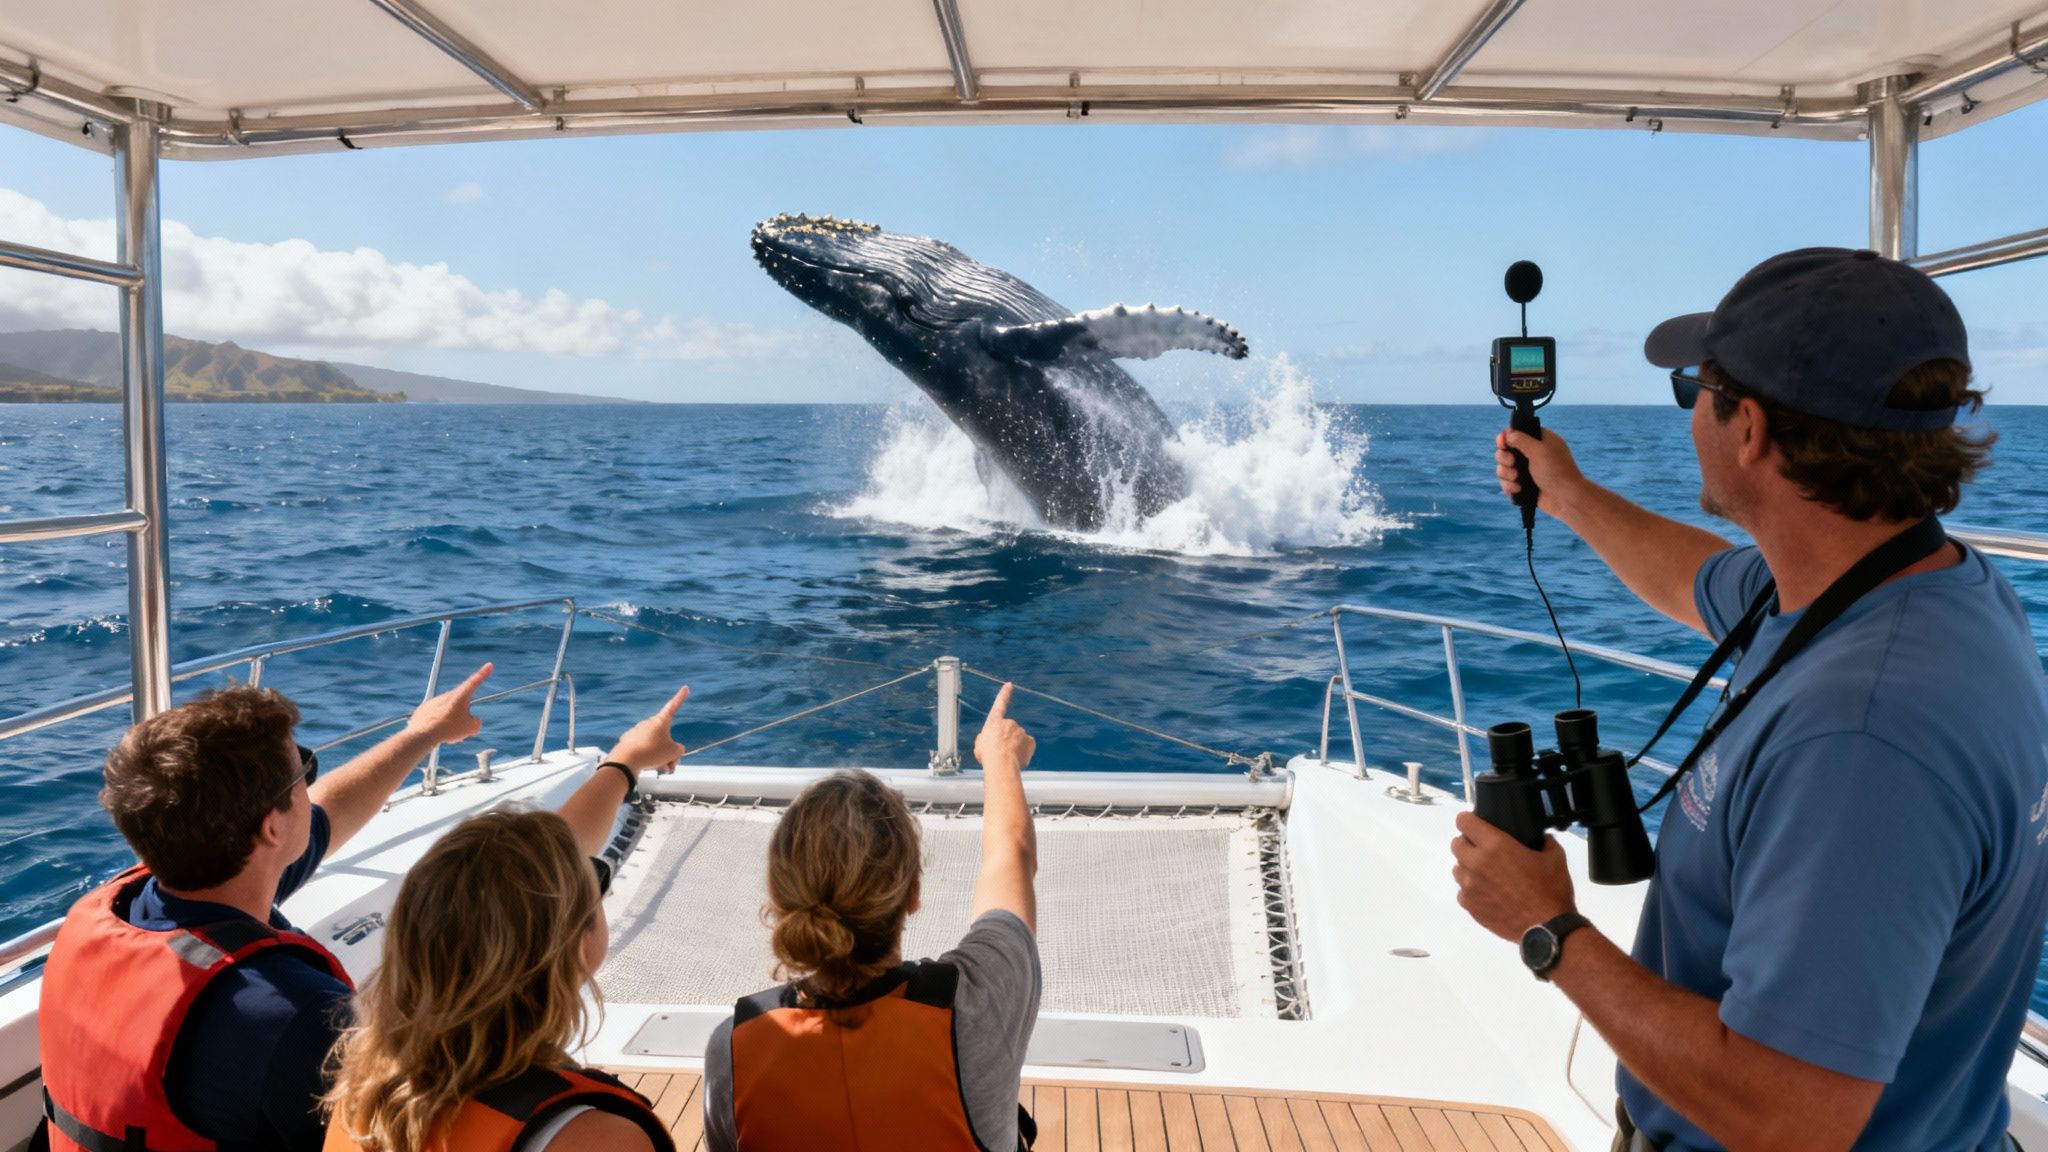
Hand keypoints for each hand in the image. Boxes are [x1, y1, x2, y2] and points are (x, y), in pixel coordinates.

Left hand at [405, 663, 490, 745]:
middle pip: (460, 702)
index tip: (489, 665)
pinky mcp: (424, 709)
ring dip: (451, 719)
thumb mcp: (471, 728)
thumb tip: (473, 721)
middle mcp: (447, 695)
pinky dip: (438, 723)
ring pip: (448, 709)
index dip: (483, 674)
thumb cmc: (449, 729)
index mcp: (460, 696)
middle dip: (463, 713)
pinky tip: (437, 732)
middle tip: (462, 727)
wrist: (423, 735)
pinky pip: (435, 715)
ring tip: (448, 732)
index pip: (474, 682)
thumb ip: (476, 722)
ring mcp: (434, 701)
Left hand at [606, 685, 688, 773]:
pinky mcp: (628, 741)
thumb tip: (673, 751)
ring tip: (660, 768)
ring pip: (654, 744)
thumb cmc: (650, 753)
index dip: (680, 697)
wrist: (625, 761)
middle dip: (670, 750)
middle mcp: (648, 723)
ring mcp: (637, 731)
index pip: (673, 706)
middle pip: (665, 736)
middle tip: (671, 764)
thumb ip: (678, 750)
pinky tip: (646, 765)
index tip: (685, 688)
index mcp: (661, 721)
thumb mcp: (674, 752)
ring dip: (660, 756)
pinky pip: (642, 748)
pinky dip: (647, 757)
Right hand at [973, 683, 1034, 771]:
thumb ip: (985, 738)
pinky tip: (1017, 758)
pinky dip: (1024, 752)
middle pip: (1009, 731)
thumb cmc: (989, 755)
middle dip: (1007, 740)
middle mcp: (1009, 723)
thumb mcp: (979, 744)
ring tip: (1007, 758)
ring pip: (1018, 740)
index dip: (1004, 693)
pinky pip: (1027, 746)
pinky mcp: (1030, 740)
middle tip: (1000, 752)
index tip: (1009, 685)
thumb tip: (987, 740)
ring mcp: (1020, 731)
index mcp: (994, 722)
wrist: (1001, 763)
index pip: (1000, 704)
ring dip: (1014, 748)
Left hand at [1450, 810, 1576, 941]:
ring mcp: (1469, 886)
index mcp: (1494, 845)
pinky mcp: (1469, 906)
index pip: (1464, 822)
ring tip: (1488, 876)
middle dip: (1469, 844)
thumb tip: (1540, 838)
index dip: (1470, 821)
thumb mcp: (1555, 857)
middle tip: (1486, 852)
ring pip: (1458, 869)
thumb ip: (1544, 841)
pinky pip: (1462, 892)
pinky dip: (1472, 890)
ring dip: (1469, 868)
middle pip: (1456, 844)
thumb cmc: (1551, 890)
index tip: (1478, 825)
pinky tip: (1488, 895)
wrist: (1546, 928)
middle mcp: (1476, 863)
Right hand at [1495, 428, 1584, 509]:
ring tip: (1517, 479)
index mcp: (1539, 441)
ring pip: (1503, 468)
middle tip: (1512, 463)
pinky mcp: (1523, 485)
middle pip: (1505, 451)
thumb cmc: (1556, 471)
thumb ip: (1520, 439)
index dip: (1506, 438)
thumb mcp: (1539, 450)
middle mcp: (1532, 454)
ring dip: (1506, 474)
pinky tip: (1518, 489)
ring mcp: (1527, 471)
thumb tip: (1507, 433)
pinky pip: (1506, 483)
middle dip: (1504, 458)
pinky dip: (1509, 486)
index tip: (1503, 444)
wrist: (1566, 498)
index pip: (1516, 433)